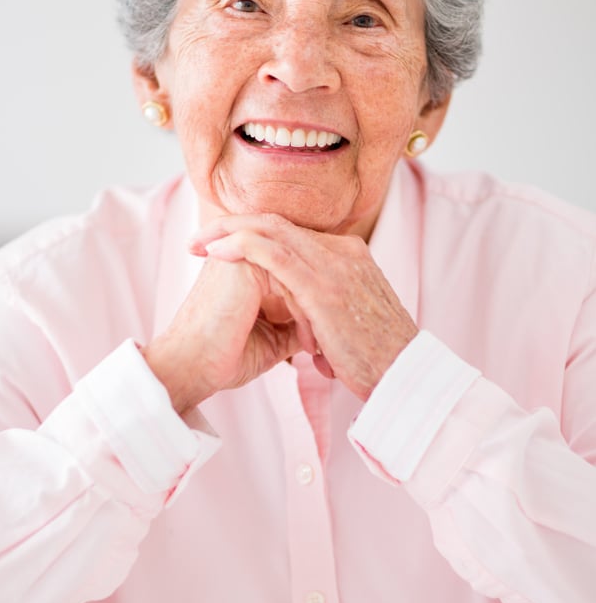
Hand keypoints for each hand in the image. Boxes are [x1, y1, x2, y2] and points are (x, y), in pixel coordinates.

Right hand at [142, 253, 310, 415]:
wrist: (191, 367)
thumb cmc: (224, 356)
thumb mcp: (272, 337)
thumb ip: (295, 321)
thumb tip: (325, 324)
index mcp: (246, 265)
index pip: (296, 272)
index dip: (313, 305)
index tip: (321, 342)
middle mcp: (245, 252)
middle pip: (301, 270)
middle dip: (319, 307)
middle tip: (329, 345)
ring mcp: (244, 252)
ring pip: (301, 275)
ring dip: (315, 313)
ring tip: (317, 348)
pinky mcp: (246, 261)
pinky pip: (293, 280)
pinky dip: (305, 313)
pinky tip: (307, 344)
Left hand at [190, 213, 417, 399]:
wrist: (406, 378)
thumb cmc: (375, 359)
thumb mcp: (349, 321)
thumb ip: (325, 308)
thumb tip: (304, 323)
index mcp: (348, 256)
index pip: (291, 234)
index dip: (251, 236)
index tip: (217, 247)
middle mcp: (342, 252)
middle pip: (276, 224)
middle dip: (230, 226)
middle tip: (196, 238)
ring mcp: (334, 265)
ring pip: (270, 231)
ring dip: (227, 232)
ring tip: (196, 242)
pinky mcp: (323, 285)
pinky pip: (274, 253)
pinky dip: (241, 247)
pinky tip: (215, 253)